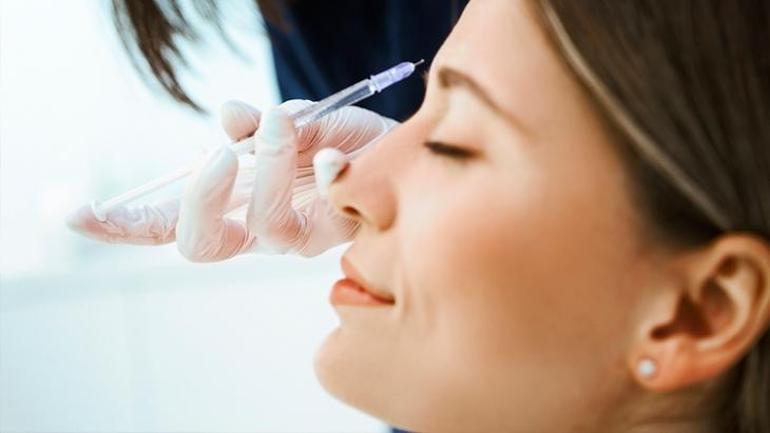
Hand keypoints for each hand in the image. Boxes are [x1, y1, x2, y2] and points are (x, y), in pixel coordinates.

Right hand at [66, 99, 397, 258]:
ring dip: (269, 166)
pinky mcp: (344, 229)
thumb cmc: (331, 139)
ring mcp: (301, 236)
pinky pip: (329, 209)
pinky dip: (326, 171)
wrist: (394, 151)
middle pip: (202, 246)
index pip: (169, 225)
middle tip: (220, 154)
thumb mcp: (288, 122)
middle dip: (200, 200)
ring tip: (284, 120)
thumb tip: (228, 119)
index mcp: (231, 207)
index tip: (77, 213)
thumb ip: (256, 127)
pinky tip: (335, 154)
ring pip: (267, 226)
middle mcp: (258, 229)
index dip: (123, 226)